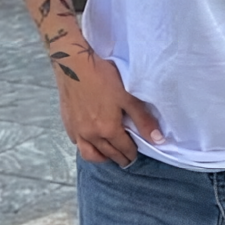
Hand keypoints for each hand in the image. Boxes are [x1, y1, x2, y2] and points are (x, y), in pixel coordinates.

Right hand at [54, 49, 162, 165]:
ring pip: (90, 154)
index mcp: (108, 130)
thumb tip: (158, 139)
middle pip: (108, 154)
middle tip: (126, 159)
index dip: (132, 153)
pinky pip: (77, 144)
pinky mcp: (67, 124)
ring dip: (102, 158)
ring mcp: (77, 131)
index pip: (124, 149)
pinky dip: (86, 146)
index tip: (135, 155)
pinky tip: (91, 141)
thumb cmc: (103, 78)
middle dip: (119, 158)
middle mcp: (92, 135)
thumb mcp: (128, 97)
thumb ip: (143, 120)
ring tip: (109, 155)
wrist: (74, 65)